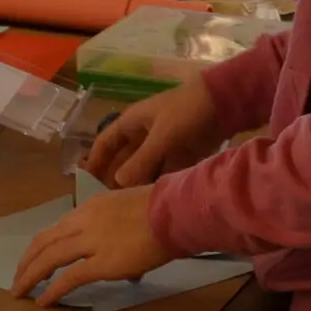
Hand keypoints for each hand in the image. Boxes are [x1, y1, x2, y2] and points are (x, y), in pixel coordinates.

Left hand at [10, 187, 177, 307]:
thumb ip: (119, 233)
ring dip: (30, 275)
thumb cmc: (163, 210)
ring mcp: (90, 242)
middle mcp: (83, 221)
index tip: (32, 258)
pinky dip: (52, 290)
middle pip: (44, 241)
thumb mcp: (130, 211)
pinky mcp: (100, 263)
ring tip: (19, 291)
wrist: (174, 212)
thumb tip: (126, 266)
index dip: (41, 245)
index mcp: (90, 207)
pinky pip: (68, 278)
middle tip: (17, 277)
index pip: (57, 227)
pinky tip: (43, 301)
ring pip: (48, 258)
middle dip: (27, 261)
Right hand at [81, 75, 227, 189]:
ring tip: (127, 207)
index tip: (84, 182)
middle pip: (123, 160)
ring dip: (136, 184)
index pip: (105, 143)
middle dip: (115, 178)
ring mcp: (162, 146)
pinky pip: (162, 172)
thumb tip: (117, 183)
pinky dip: (156, 184)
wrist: (225, 104)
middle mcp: (143, 135)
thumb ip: (140, 161)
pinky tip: (151, 200)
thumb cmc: (186, 112)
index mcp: (132, 122)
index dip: (94, 161)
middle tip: (107, 202)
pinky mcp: (180, 155)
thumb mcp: (162, 136)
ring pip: (142, 168)